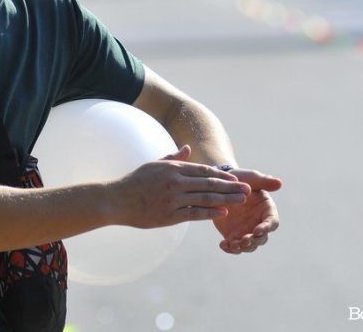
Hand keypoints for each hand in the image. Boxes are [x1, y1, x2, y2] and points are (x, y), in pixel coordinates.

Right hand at [118, 145, 251, 228]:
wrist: (115, 200)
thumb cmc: (134, 181)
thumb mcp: (154, 164)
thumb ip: (173, 157)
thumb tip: (188, 148)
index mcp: (172, 168)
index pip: (202, 170)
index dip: (221, 175)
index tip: (235, 178)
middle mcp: (174, 181)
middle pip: (208, 183)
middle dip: (230, 186)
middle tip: (247, 189)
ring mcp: (172, 198)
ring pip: (205, 198)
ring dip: (226, 199)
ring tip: (241, 200)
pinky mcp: (168, 214)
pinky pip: (194, 213)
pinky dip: (210, 213)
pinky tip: (223, 212)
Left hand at [213, 168, 281, 253]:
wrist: (221, 185)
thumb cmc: (240, 180)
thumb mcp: (251, 178)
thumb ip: (264, 181)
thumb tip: (279, 183)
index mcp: (266, 210)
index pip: (272, 222)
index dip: (266, 228)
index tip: (257, 230)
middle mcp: (259, 223)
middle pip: (261, 238)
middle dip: (254, 241)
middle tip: (244, 241)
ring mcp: (246, 230)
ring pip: (249, 245)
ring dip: (242, 247)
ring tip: (232, 245)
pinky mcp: (233, 235)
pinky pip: (234, 246)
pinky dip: (230, 248)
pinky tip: (223, 245)